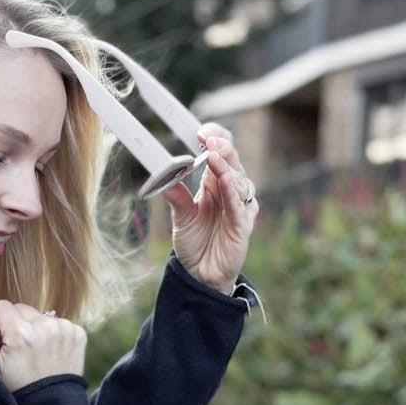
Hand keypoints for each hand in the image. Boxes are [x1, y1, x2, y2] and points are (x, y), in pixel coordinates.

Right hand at [0, 300, 86, 391]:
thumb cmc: (18, 389)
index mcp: (20, 333)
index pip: (1, 306)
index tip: (3, 341)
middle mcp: (44, 326)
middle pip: (21, 308)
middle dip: (17, 325)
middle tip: (20, 350)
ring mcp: (64, 329)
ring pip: (40, 315)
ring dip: (36, 329)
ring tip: (37, 353)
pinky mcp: (78, 333)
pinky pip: (59, 323)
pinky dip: (54, 335)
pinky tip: (51, 353)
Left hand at [160, 122, 258, 292]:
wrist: (201, 274)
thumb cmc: (195, 242)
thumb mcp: (181, 217)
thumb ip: (176, 196)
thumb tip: (162, 177)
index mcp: (214, 182)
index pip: (221, 151)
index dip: (215, 137)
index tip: (200, 131)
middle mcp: (230, 190)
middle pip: (231, 161)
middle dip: (221, 147)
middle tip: (208, 138)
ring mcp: (239, 207)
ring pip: (237, 180)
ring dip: (224, 167)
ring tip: (212, 155)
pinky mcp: (243, 225)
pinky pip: (238, 206)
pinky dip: (231, 193)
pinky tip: (223, 181)